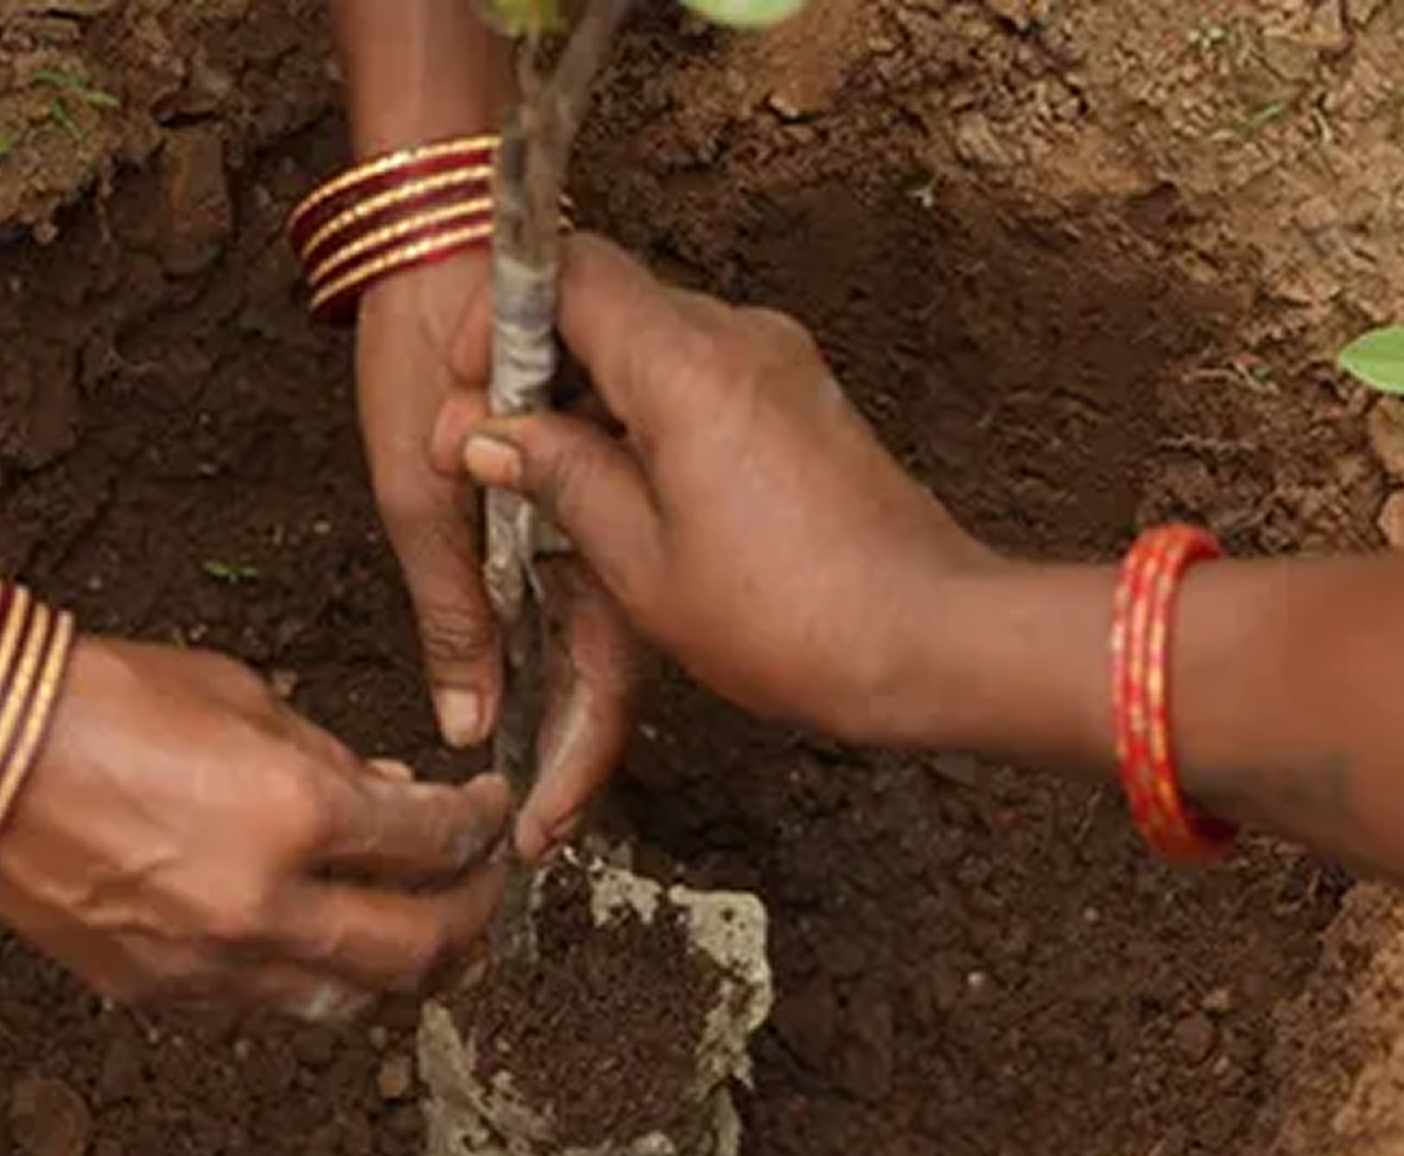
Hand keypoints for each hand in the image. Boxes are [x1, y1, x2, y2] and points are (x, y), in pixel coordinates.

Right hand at [0, 637, 512, 1018]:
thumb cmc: (94, 699)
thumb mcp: (240, 697)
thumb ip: (331, 758)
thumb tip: (399, 800)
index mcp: (296, 813)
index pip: (436, 843)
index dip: (482, 827)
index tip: (490, 809)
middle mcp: (266, 906)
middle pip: (420, 947)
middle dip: (473, 918)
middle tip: (487, 889)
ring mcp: (212, 963)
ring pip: (353, 1001)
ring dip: (406, 974)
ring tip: (432, 942)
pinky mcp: (161, 994)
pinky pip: (271, 1005)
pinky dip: (318, 982)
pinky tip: (332, 950)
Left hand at [356, 260, 639, 857]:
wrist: (447, 221)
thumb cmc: (426, 340)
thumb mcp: (418, 486)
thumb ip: (451, 603)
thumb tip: (469, 725)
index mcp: (589, 534)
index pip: (600, 682)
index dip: (574, 766)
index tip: (540, 840)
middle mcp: (616, 523)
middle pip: (613, 659)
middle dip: (577, 747)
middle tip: (536, 830)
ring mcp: (603, 496)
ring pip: (602, 615)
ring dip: (568, 691)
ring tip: (529, 777)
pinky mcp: (579, 468)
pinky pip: (586, 561)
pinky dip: (560, 616)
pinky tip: (526, 664)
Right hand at [430, 235, 1002, 746]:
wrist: (930, 639)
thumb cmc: (795, 619)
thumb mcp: (641, 564)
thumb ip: (559, 479)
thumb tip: (492, 437)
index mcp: (687, 363)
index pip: (568, 268)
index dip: (500, 319)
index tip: (473, 395)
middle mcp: (740, 338)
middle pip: (611, 305)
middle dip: (540, 371)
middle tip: (499, 459)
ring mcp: (781, 365)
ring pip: (656, 346)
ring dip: (596, 401)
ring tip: (562, 493)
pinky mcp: (805, 402)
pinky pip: (705, 380)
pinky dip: (653, 420)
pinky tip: (635, 500)